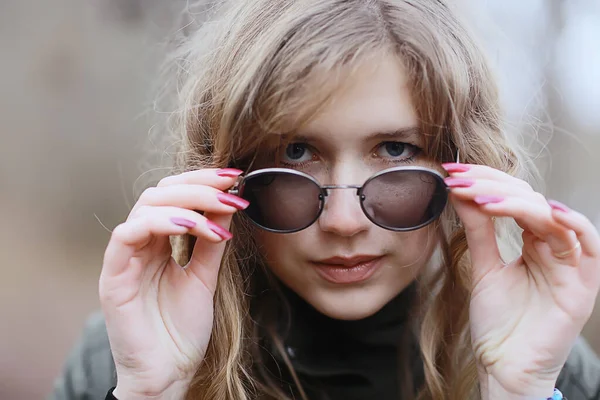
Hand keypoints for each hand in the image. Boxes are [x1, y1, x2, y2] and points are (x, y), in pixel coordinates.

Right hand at [99, 168, 246, 397]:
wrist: (169, 373)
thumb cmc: (182, 330)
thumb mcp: (205, 276)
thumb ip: (211, 240)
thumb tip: (228, 203)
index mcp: (158, 243)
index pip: (173, 195)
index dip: (202, 180)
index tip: (235, 177)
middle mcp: (139, 244)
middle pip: (160, 192)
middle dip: (199, 184)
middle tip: (231, 186)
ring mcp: (124, 258)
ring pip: (145, 206)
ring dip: (187, 201)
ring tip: (222, 209)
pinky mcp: (113, 276)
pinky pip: (128, 235)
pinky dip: (162, 222)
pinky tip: (192, 226)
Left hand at [443, 163, 599, 397]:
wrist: (503, 366)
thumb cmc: (498, 322)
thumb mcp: (484, 267)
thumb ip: (479, 230)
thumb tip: (461, 191)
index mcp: (536, 243)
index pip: (515, 199)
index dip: (486, 182)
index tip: (452, 173)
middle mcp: (556, 248)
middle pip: (532, 200)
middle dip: (494, 185)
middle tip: (460, 179)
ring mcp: (571, 265)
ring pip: (553, 216)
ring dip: (517, 201)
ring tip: (481, 196)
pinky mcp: (582, 285)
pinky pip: (585, 243)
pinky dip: (567, 222)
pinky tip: (541, 209)